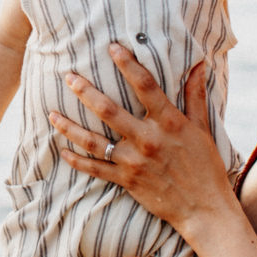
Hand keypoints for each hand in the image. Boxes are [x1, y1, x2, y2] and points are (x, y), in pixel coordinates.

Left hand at [45, 46, 239, 231]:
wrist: (204, 208)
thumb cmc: (205, 166)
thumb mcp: (202, 128)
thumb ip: (195, 96)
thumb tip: (199, 65)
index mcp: (168, 122)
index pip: (145, 85)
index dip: (127, 64)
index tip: (112, 47)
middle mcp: (147, 139)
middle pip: (108, 110)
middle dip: (85, 91)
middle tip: (68, 77)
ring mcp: (134, 161)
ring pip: (93, 141)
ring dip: (70, 127)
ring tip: (52, 114)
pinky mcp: (126, 180)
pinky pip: (95, 169)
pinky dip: (76, 161)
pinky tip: (62, 150)